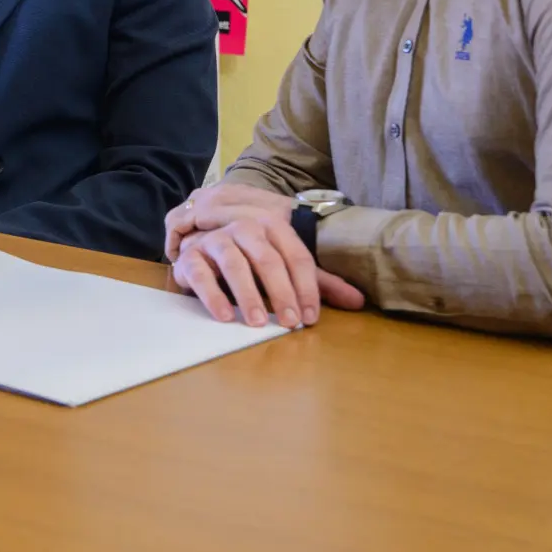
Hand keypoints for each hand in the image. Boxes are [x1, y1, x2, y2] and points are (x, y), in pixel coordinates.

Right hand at [166, 183, 363, 327]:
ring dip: (247, 294)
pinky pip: (201, 274)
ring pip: (233, 263)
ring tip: (257, 322)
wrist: (203, 246)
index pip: (297, 256)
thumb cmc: (251, 260)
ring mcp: (216, 239)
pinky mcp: (191, 256)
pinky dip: (213, 295)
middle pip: (267, 258)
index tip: (311, 318)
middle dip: (281, 293)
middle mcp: (245, 227)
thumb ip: (319, 282)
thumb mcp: (286, 268)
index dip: (307, 288)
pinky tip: (225, 316)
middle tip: (289, 324)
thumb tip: (359, 301)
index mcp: (273, 227)